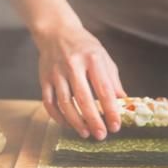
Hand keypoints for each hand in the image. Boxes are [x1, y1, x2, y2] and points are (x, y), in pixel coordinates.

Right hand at [33, 22, 123, 139]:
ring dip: (75, 121)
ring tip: (85, 133)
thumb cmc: (84, 47)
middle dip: (93, 120)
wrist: (56, 32)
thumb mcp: (103, 57)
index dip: (110, 110)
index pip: (104, 89)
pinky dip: (58, 117)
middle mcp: (73, 65)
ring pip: (65, 103)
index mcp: (93, 59)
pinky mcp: (44, 79)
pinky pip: (49, 103)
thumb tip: (123, 103)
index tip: (115, 126)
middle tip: (101, 135)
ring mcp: (57, 73)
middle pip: (83, 98)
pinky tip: (67, 124)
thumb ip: (113, 80)